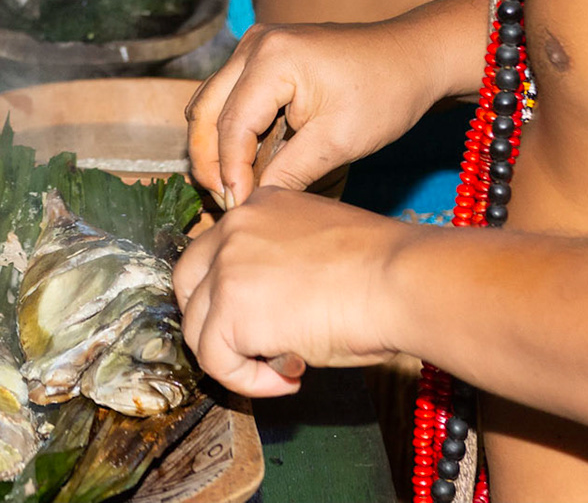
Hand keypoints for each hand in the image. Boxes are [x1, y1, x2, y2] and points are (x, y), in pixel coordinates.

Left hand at [174, 188, 418, 397]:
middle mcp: (235, 227)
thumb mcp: (320, 245)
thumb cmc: (382, 270)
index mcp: (260, 205)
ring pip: (197, 328)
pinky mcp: (229, 310)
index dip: (230, 292)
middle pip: (188, 282)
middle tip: (245, 349)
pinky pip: (215, 361)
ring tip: (281, 370)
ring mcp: (227, 267)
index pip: (216, 250)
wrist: (400, 280)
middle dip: (209, 321)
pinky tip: (288, 380)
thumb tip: (269, 308)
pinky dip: (246, 382)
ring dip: (234, 358)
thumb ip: (283, 263)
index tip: (262, 320)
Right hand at [187, 16, 446, 208]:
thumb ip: (289, 173)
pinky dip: (229, 129)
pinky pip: (229, 96)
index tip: (237, 209)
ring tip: (231, 186)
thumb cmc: (385, 93)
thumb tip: (251, 206)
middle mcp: (254, 44)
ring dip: (214, 145)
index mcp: (272, 58)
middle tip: (224, 200)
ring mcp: (254, 45)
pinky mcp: (261, 55)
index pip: (231, 125)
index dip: (230, 172)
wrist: (412, 56)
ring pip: (210, 102)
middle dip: (209, 160)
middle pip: (205, 110)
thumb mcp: (339, 142)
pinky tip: (244, 162)